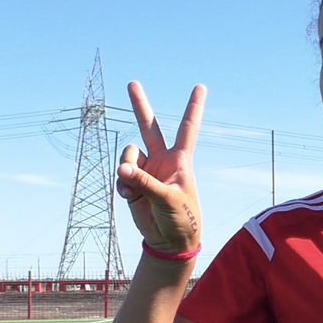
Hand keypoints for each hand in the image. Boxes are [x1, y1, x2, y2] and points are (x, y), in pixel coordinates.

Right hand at [117, 81, 205, 253]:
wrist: (169, 239)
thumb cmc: (180, 218)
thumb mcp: (167, 199)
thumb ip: (144, 182)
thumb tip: (122, 169)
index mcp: (180, 160)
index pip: (188, 128)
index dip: (193, 107)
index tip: (201, 86)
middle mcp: (162, 160)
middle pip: (149, 128)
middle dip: (140, 106)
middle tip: (132, 83)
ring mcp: (146, 170)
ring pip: (128, 154)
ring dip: (127, 169)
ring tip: (133, 189)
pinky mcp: (132, 182)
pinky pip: (121, 174)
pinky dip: (122, 184)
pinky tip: (129, 196)